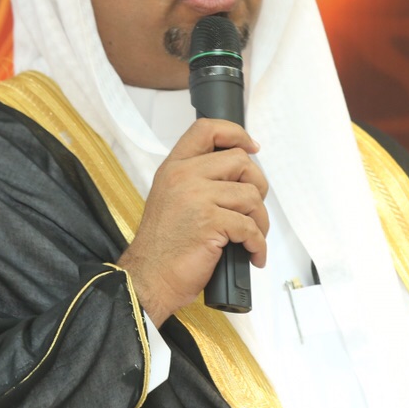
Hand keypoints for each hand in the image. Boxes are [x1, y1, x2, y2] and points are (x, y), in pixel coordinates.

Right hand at [117, 118, 267, 325]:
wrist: (148, 278)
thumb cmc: (162, 246)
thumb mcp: (171, 199)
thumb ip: (196, 180)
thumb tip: (237, 175)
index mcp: (174, 168)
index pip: (207, 129)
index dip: (236, 133)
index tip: (252, 146)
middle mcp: (184, 176)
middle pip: (241, 160)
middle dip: (257, 184)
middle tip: (252, 208)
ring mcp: (197, 198)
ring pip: (251, 194)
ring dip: (260, 220)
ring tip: (252, 237)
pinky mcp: (210, 222)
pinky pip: (250, 227)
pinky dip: (258, 244)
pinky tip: (253, 254)